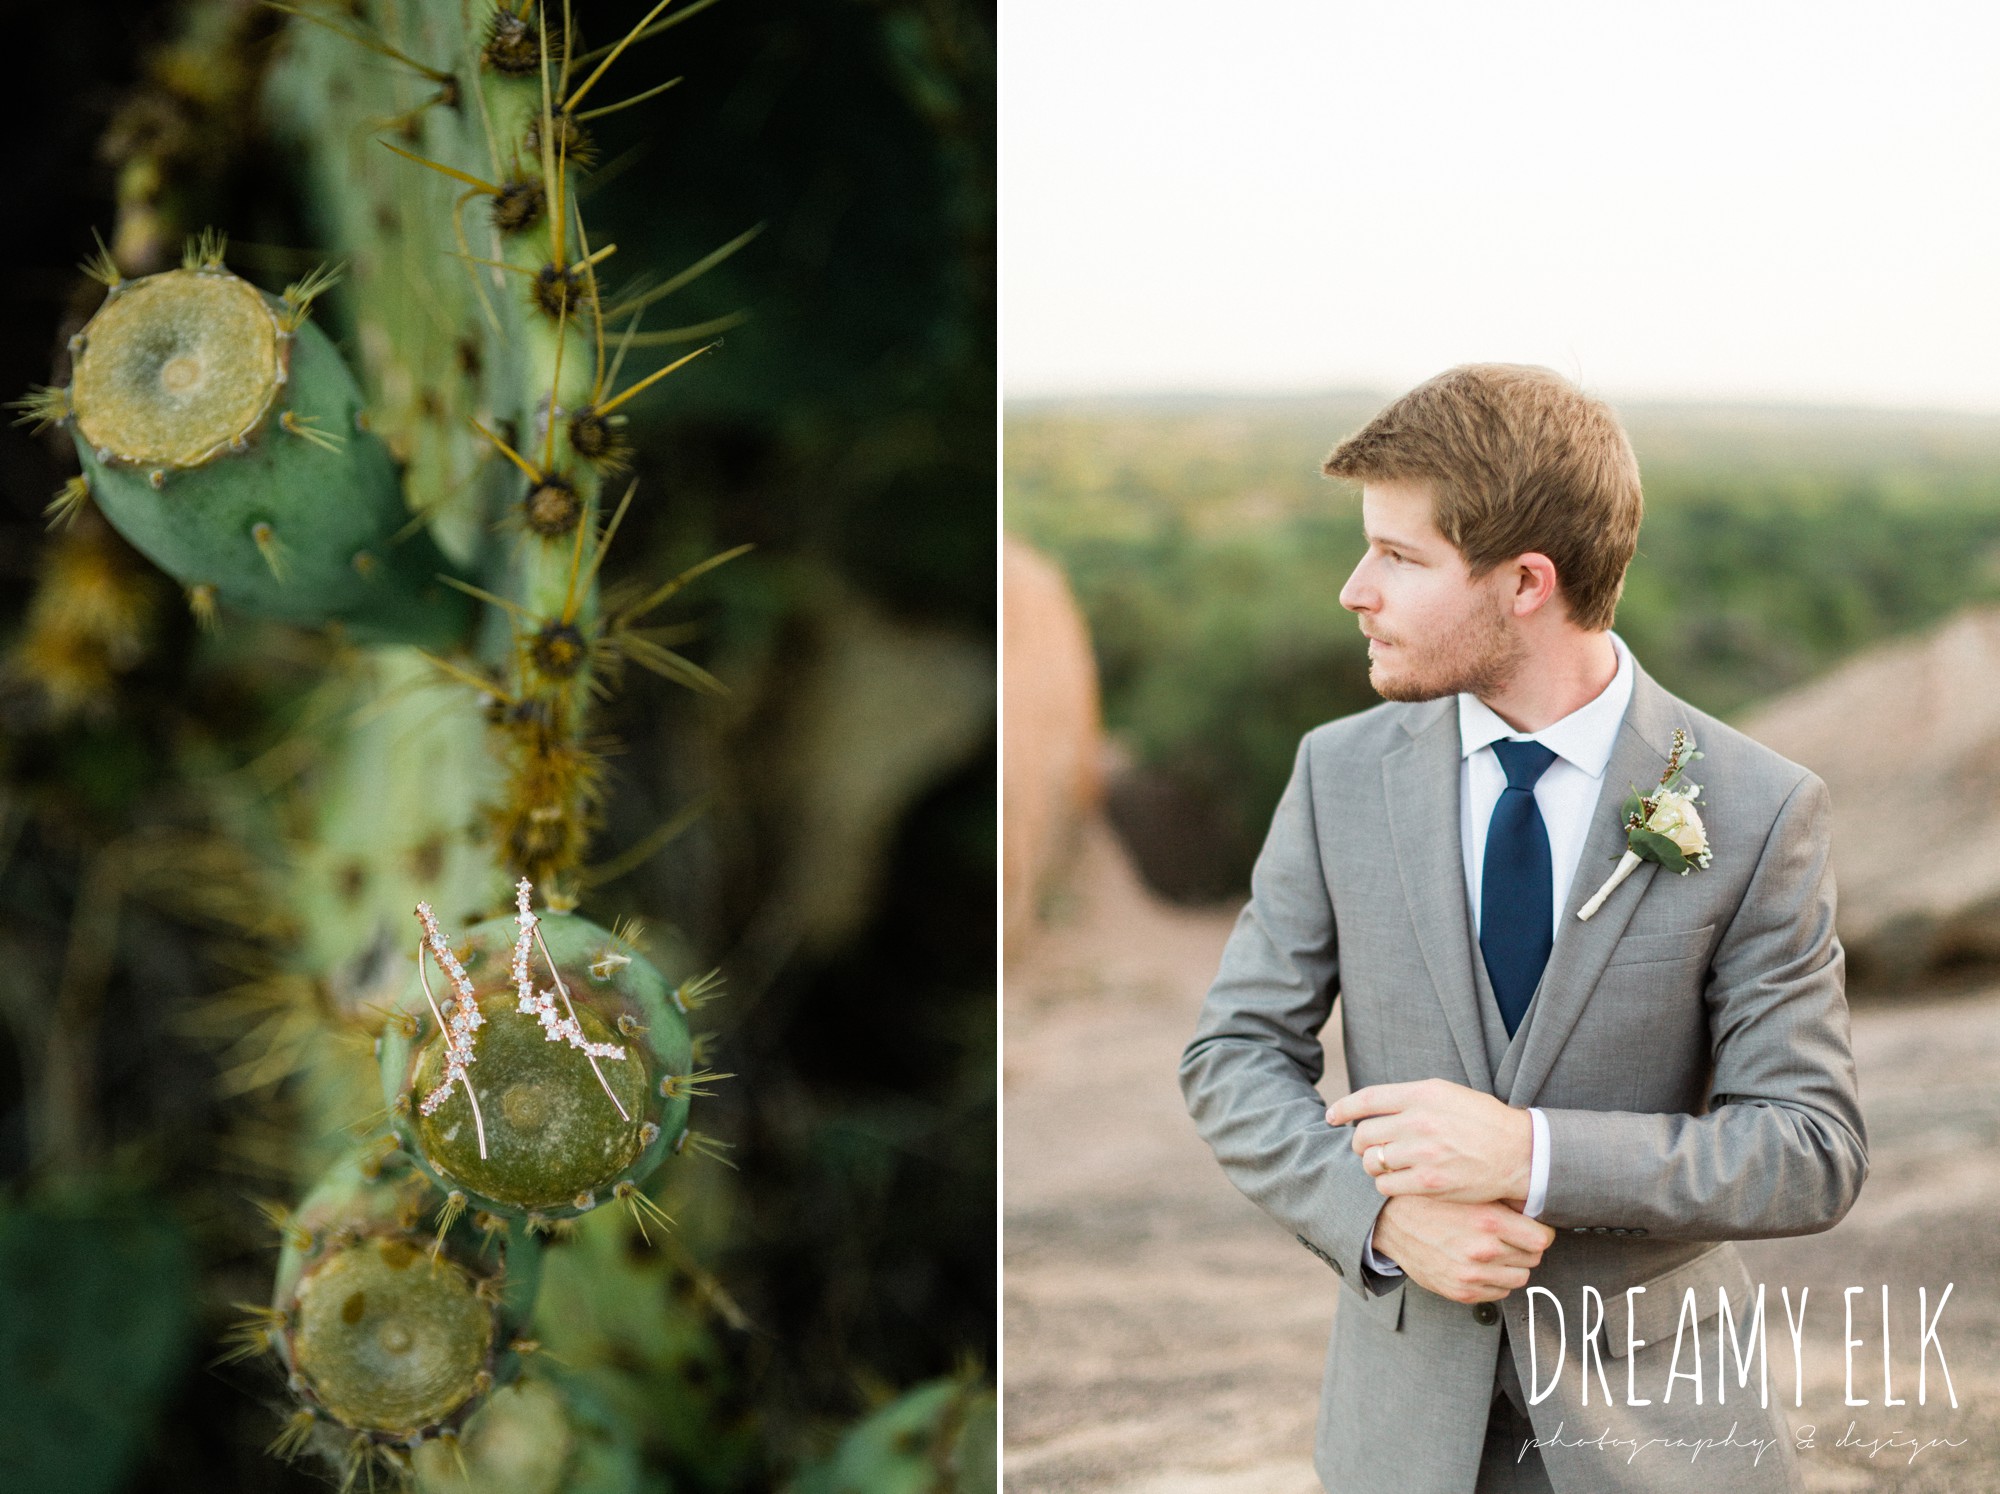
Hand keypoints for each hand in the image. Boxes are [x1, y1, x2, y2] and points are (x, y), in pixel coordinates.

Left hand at [1327, 1077, 1531, 1204]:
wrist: (1520, 1153)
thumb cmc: (1483, 1122)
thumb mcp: (1448, 1095)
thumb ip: (1411, 1099)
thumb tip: (1375, 1107)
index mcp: (1422, 1094)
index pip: (1367, 1099)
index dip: (1343, 1108)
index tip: (1332, 1116)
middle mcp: (1419, 1121)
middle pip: (1363, 1134)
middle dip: (1360, 1143)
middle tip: (1367, 1148)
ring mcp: (1423, 1153)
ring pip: (1372, 1162)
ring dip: (1373, 1165)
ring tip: (1385, 1165)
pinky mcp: (1429, 1182)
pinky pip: (1386, 1185)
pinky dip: (1386, 1184)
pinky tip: (1398, 1182)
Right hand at [1370, 1195, 1554, 1303]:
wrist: (1390, 1221)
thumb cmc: (1431, 1200)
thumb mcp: (1467, 1190)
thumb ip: (1503, 1201)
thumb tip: (1536, 1207)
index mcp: (1488, 1220)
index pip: (1542, 1239)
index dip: (1539, 1232)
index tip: (1532, 1228)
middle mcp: (1483, 1250)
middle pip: (1533, 1258)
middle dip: (1525, 1247)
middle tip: (1510, 1236)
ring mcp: (1472, 1274)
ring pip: (1519, 1277)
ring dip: (1512, 1265)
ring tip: (1496, 1250)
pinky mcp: (1461, 1291)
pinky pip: (1499, 1292)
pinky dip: (1495, 1280)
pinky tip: (1481, 1264)